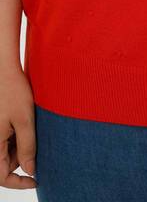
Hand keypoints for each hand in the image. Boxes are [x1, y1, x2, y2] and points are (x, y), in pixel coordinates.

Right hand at [0, 65, 36, 189]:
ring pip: (7, 152)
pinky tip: (25, 121)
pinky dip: (17, 136)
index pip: (1, 177)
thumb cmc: (13, 91)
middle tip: (37, 139)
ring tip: (30, 125)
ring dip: (21, 146)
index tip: (36, 180)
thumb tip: (31, 170)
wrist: (5, 70)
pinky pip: (6, 140)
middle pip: (5, 163)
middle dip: (22, 158)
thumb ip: (27, 147)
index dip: (19, 183)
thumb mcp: (25, 120)